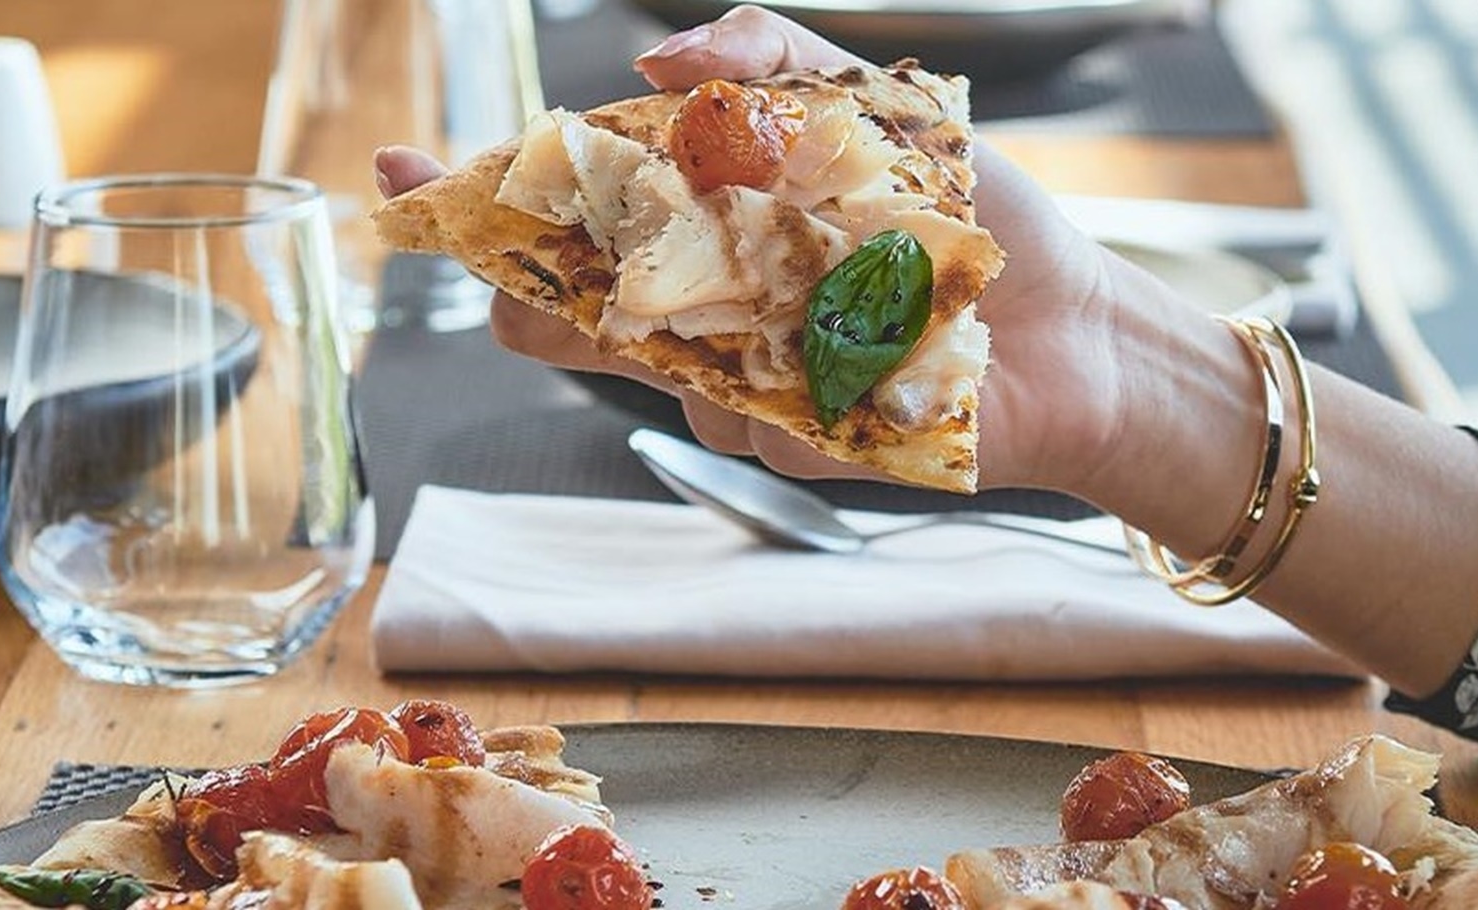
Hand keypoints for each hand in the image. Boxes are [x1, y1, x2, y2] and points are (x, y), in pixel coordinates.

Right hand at [374, 5, 1167, 494]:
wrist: (1074, 330)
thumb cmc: (977, 222)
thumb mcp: (879, 110)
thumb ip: (772, 63)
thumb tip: (659, 47)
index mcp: (702, 233)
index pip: (561, 222)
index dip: (477, 201)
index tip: (403, 172)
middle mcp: (701, 315)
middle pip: (556, 320)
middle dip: (527, 281)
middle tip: (552, 245)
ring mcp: (741, 389)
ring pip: (649, 366)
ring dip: (705, 305)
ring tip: (829, 266)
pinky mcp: (794, 446)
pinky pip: (758, 413)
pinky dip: (814, 359)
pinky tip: (888, 336)